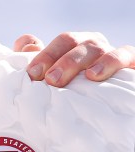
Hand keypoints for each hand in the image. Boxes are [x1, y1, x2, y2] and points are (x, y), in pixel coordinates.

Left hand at [14, 32, 134, 86]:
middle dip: (60, 60)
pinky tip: (96, 74)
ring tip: (74, 78)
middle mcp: (92, 45)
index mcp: (73, 45)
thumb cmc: (73, 92)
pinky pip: (126, 54)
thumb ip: (37, 62)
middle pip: (73, 42)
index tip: (31, 74)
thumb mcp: (54, 79)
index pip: (59, 42)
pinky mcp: (131, 63)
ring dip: (81, 61)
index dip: (45, 55)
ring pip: (97, 48)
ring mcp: (111, 53)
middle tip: (50, 80)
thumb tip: (28, 47)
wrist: (108, 109)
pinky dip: (112, 61)